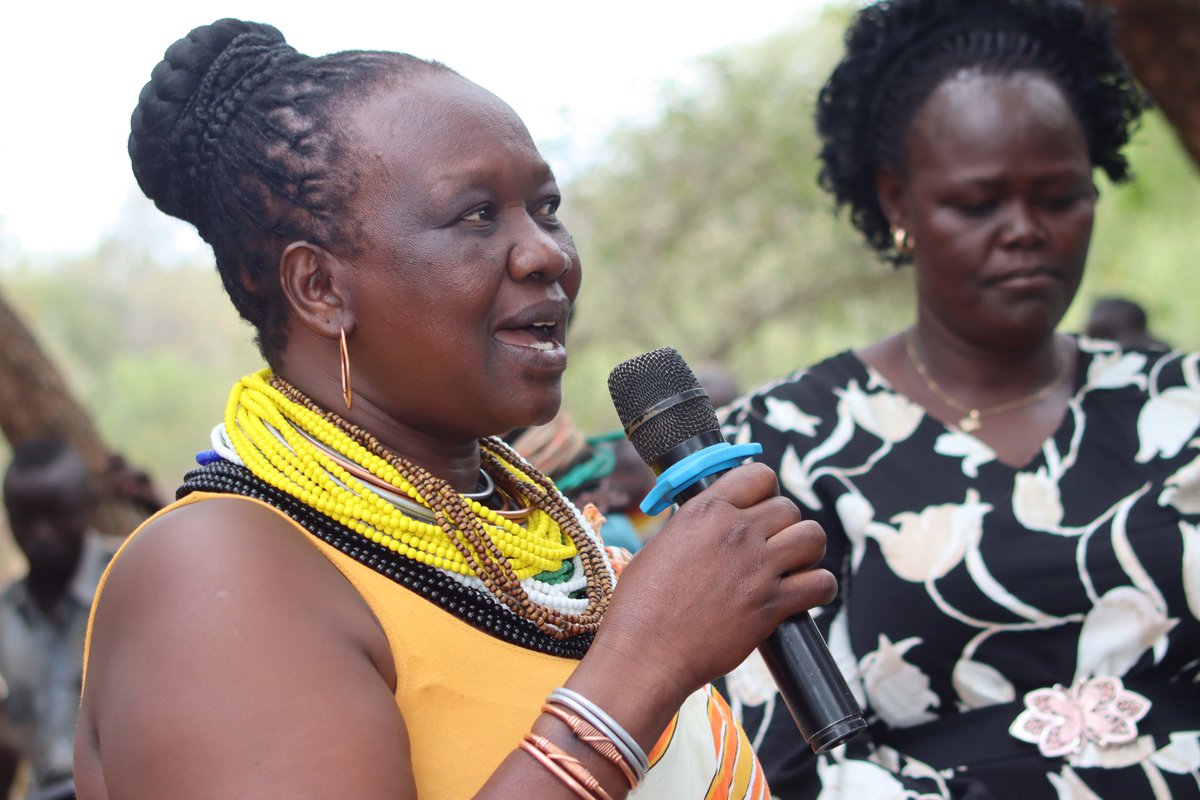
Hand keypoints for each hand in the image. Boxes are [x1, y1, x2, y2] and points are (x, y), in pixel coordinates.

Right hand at [590, 463, 835, 695]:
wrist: (646, 653)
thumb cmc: (641, 605)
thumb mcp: (661, 545)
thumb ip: (693, 529)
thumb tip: (710, 525)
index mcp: (705, 512)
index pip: (758, 475)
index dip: (764, 490)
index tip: (761, 506)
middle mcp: (735, 532)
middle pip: (788, 507)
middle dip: (784, 524)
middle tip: (772, 544)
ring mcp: (758, 568)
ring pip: (812, 536)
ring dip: (807, 549)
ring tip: (794, 564)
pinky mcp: (772, 605)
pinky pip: (821, 583)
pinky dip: (820, 587)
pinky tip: (806, 592)